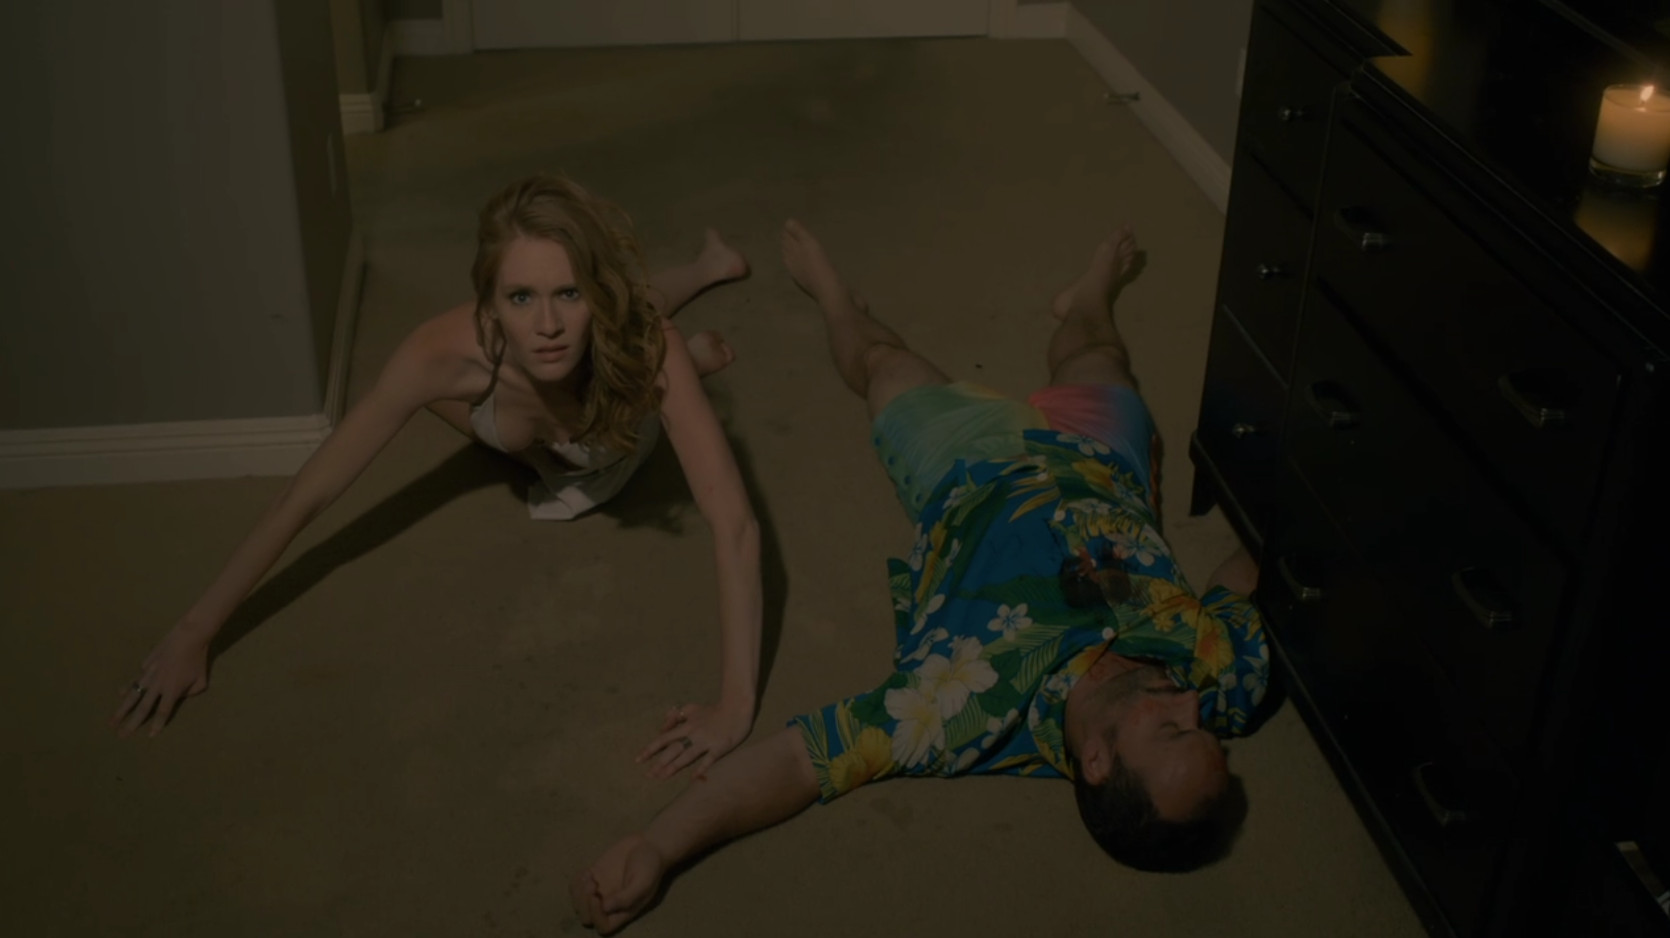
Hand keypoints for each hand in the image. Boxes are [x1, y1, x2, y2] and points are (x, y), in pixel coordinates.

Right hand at [110, 624, 210, 736]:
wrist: (189, 636)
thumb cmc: (198, 659)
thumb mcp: (201, 680)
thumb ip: (191, 693)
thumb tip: (179, 697)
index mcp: (172, 690)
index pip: (163, 711)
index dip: (157, 724)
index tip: (149, 736)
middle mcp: (157, 684)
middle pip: (142, 708)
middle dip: (131, 723)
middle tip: (120, 735)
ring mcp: (149, 673)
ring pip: (132, 694)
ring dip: (121, 709)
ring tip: (111, 721)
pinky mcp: (146, 664)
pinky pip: (136, 679)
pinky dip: (128, 687)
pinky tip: (121, 694)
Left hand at [570, 833, 666, 934]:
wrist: (648, 844)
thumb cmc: (650, 866)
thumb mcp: (643, 884)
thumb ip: (625, 898)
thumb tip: (605, 908)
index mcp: (623, 910)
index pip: (604, 926)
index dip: (596, 916)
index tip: (597, 898)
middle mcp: (609, 904)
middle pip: (587, 917)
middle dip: (584, 905)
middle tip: (592, 885)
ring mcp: (600, 890)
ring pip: (579, 903)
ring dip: (578, 893)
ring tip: (589, 878)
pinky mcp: (594, 876)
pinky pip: (576, 886)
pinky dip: (576, 882)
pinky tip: (587, 872)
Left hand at [636, 700, 751, 779]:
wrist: (736, 708)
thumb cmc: (713, 710)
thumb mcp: (692, 708)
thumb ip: (677, 716)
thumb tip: (663, 728)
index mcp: (686, 726)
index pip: (664, 738)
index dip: (650, 749)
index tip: (638, 760)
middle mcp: (693, 734)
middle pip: (673, 750)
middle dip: (659, 763)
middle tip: (648, 775)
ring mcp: (706, 742)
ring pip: (687, 756)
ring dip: (673, 767)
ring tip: (661, 777)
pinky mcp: (719, 747)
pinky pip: (708, 760)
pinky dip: (700, 769)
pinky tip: (692, 778)